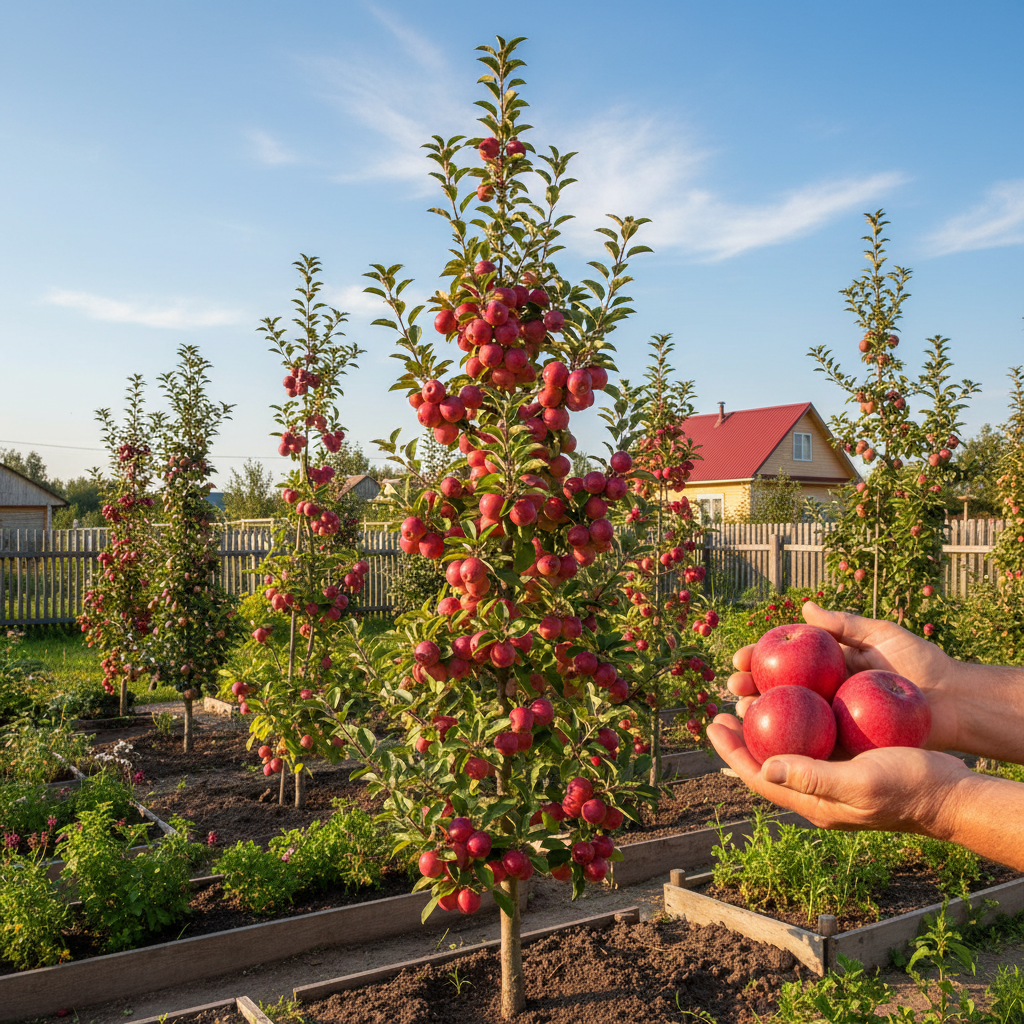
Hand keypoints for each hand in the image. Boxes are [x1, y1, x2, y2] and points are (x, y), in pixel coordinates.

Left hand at [706, 712, 970, 834]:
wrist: (952, 794)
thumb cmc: (909, 789)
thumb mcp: (860, 782)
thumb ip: (812, 777)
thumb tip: (764, 767)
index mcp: (813, 802)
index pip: (759, 776)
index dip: (732, 751)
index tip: (712, 722)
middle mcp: (817, 791)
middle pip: (766, 761)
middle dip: (741, 738)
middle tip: (722, 707)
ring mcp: (833, 776)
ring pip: (787, 749)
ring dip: (765, 727)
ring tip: (747, 699)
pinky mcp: (849, 761)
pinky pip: (812, 740)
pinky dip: (796, 720)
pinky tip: (794, 699)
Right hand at [727, 601, 959, 750]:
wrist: (956, 702)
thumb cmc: (922, 664)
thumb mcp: (882, 636)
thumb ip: (844, 623)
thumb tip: (805, 606)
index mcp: (832, 667)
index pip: (786, 662)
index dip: (759, 660)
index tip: (740, 658)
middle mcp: (827, 693)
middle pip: (779, 690)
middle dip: (750, 688)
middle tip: (734, 686)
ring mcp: (835, 720)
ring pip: (788, 718)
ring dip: (760, 715)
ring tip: (743, 710)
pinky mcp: (848, 744)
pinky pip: (813, 743)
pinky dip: (788, 741)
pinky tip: (768, 741)